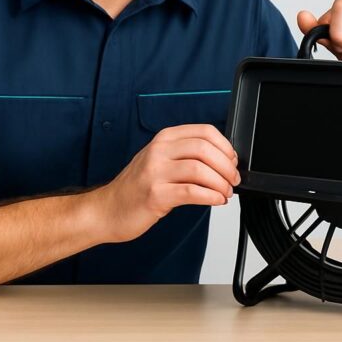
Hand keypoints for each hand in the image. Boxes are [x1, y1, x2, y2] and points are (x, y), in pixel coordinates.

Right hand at [95, 124, 240, 242]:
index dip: (225, 146)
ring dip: (220, 183)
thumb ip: (186, 156)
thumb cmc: (136, 187)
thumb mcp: (160, 161)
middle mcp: (159, 151)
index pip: (205, 131)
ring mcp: (155, 172)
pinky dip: (210, 196)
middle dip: (227, 166)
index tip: (233, 161)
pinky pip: (191, 192)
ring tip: (225, 192)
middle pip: (205, 149)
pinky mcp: (155, 194)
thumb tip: (223, 161)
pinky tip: (216, 200)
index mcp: (164, 139)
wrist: (108, 209)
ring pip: (200, 170)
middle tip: (233, 180)